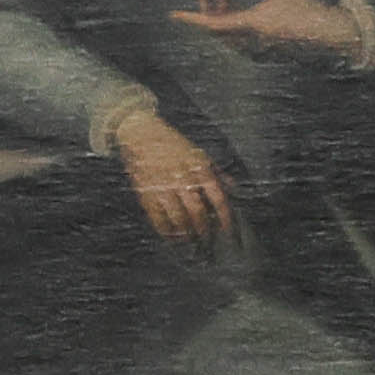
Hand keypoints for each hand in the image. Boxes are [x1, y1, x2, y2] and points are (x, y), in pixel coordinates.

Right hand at [108, 109, 233, 250]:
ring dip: (185, 232)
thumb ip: (217, 172)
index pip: (218, 199)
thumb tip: (233, 188)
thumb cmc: (172, 143)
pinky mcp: (146, 192)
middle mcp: (184, 180)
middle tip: (206, 239)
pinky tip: (169, 235)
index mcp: (200, 170)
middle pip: (198, 213)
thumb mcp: (199, 154)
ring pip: (178, 217)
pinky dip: (164, 229)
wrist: (141, 134)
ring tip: (189, 239)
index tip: (227, 229)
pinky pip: (156, 217)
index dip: (225, 217)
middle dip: (204, 229)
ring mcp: (164, 187)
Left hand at [170, 0, 366, 59]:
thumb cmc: (309, 10)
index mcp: (252, 25)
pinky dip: (234, 25)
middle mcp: (251, 41)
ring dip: (221, 17)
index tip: (173, 14)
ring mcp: (259, 47)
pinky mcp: (267, 50)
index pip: (212, 23)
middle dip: (208, 11)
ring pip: (228, 36)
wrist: (332, 33)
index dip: (192, 18)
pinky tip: (241, 10)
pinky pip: (240, 40)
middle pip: (217, 30)